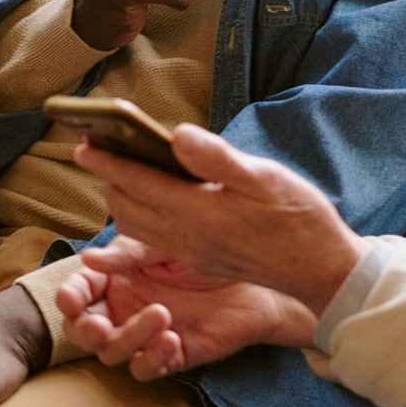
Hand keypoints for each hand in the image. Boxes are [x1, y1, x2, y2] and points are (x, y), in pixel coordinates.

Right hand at [56, 236, 314, 379]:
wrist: (257, 272)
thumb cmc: (208, 249)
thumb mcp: (162, 241)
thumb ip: (128, 252)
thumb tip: (88, 258)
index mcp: (115, 277)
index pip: (77, 292)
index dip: (68, 297)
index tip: (72, 298)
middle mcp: (124, 308)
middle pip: (84, 331)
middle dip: (85, 330)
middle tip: (101, 326)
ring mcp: (145, 334)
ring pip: (113, 352)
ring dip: (128, 338)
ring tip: (162, 314)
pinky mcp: (172, 355)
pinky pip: (146, 369)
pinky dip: (152, 359)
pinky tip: (172, 339)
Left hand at [74, 124, 365, 314]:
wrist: (321, 270)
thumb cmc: (299, 217)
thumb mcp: (264, 177)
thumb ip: (216, 158)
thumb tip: (175, 136)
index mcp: (200, 212)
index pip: (138, 183)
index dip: (108, 162)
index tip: (84, 143)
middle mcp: (188, 237)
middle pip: (128, 208)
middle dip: (107, 179)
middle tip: (96, 151)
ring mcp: (193, 253)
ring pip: (137, 227)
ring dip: (120, 200)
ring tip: (117, 171)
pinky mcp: (202, 260)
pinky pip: (154, 239)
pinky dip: (139, 216)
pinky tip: (150, 198)